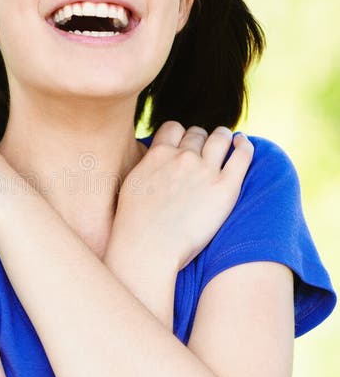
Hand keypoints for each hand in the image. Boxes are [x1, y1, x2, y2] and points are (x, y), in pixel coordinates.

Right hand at [114, 121, 253, 269]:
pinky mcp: (225, 187)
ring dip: (223, 137)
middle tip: (205, 148)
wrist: (148, 248)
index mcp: (158, 155)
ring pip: (219, 139)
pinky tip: (243, 144)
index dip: (181, 134)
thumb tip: (154, 160)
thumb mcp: (131, 184)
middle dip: (201, 138)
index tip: (184, 143)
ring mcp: (205, 170)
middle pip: (197, 134)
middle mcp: (182, 157)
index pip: (173, 128)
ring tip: (228, 141)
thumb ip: (147, 166)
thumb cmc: (134, 226)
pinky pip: (242, 155)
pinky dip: (244, 146)